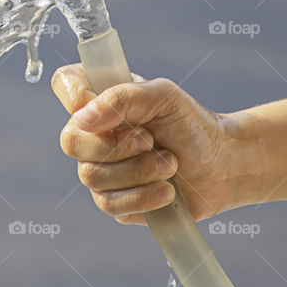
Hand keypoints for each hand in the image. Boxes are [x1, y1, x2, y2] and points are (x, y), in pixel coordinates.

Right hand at [51, 64, 255, 223]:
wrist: (221, 165)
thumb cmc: (191, 124)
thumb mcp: (163, 96)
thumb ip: (122, 97)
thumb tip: (83, 119)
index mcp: (101, 99)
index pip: (64, 83)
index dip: (75, 96)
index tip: (106, 106)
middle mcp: (93, 133)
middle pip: (71, 141)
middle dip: (118, 146)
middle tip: (151, 140)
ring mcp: (100, 169)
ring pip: (92, 177)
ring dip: (140, 171)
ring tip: (170, 163)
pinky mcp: (113, 201)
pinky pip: (109, 204)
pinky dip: (143, 196)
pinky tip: (167, 190)